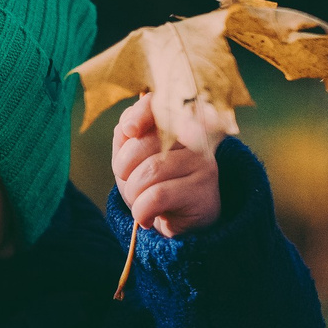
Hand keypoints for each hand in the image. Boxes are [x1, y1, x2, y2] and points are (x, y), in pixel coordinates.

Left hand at [111, 93, 220, 238]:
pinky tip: (147, 217)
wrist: (180, 223)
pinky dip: (142, 211)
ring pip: (149, 172)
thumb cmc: (155, 185)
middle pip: (143, 144)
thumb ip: (128, 138)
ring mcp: (203, 163)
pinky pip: (156, 196)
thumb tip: (127, 126)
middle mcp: (196, 137)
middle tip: (130, 182)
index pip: (159, 104)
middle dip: (123, 168)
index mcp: (177, 123)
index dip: (140, 114)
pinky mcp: (203, 191)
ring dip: (133, 193)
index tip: (129, 131)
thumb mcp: (134, 161)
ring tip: (141, 201)